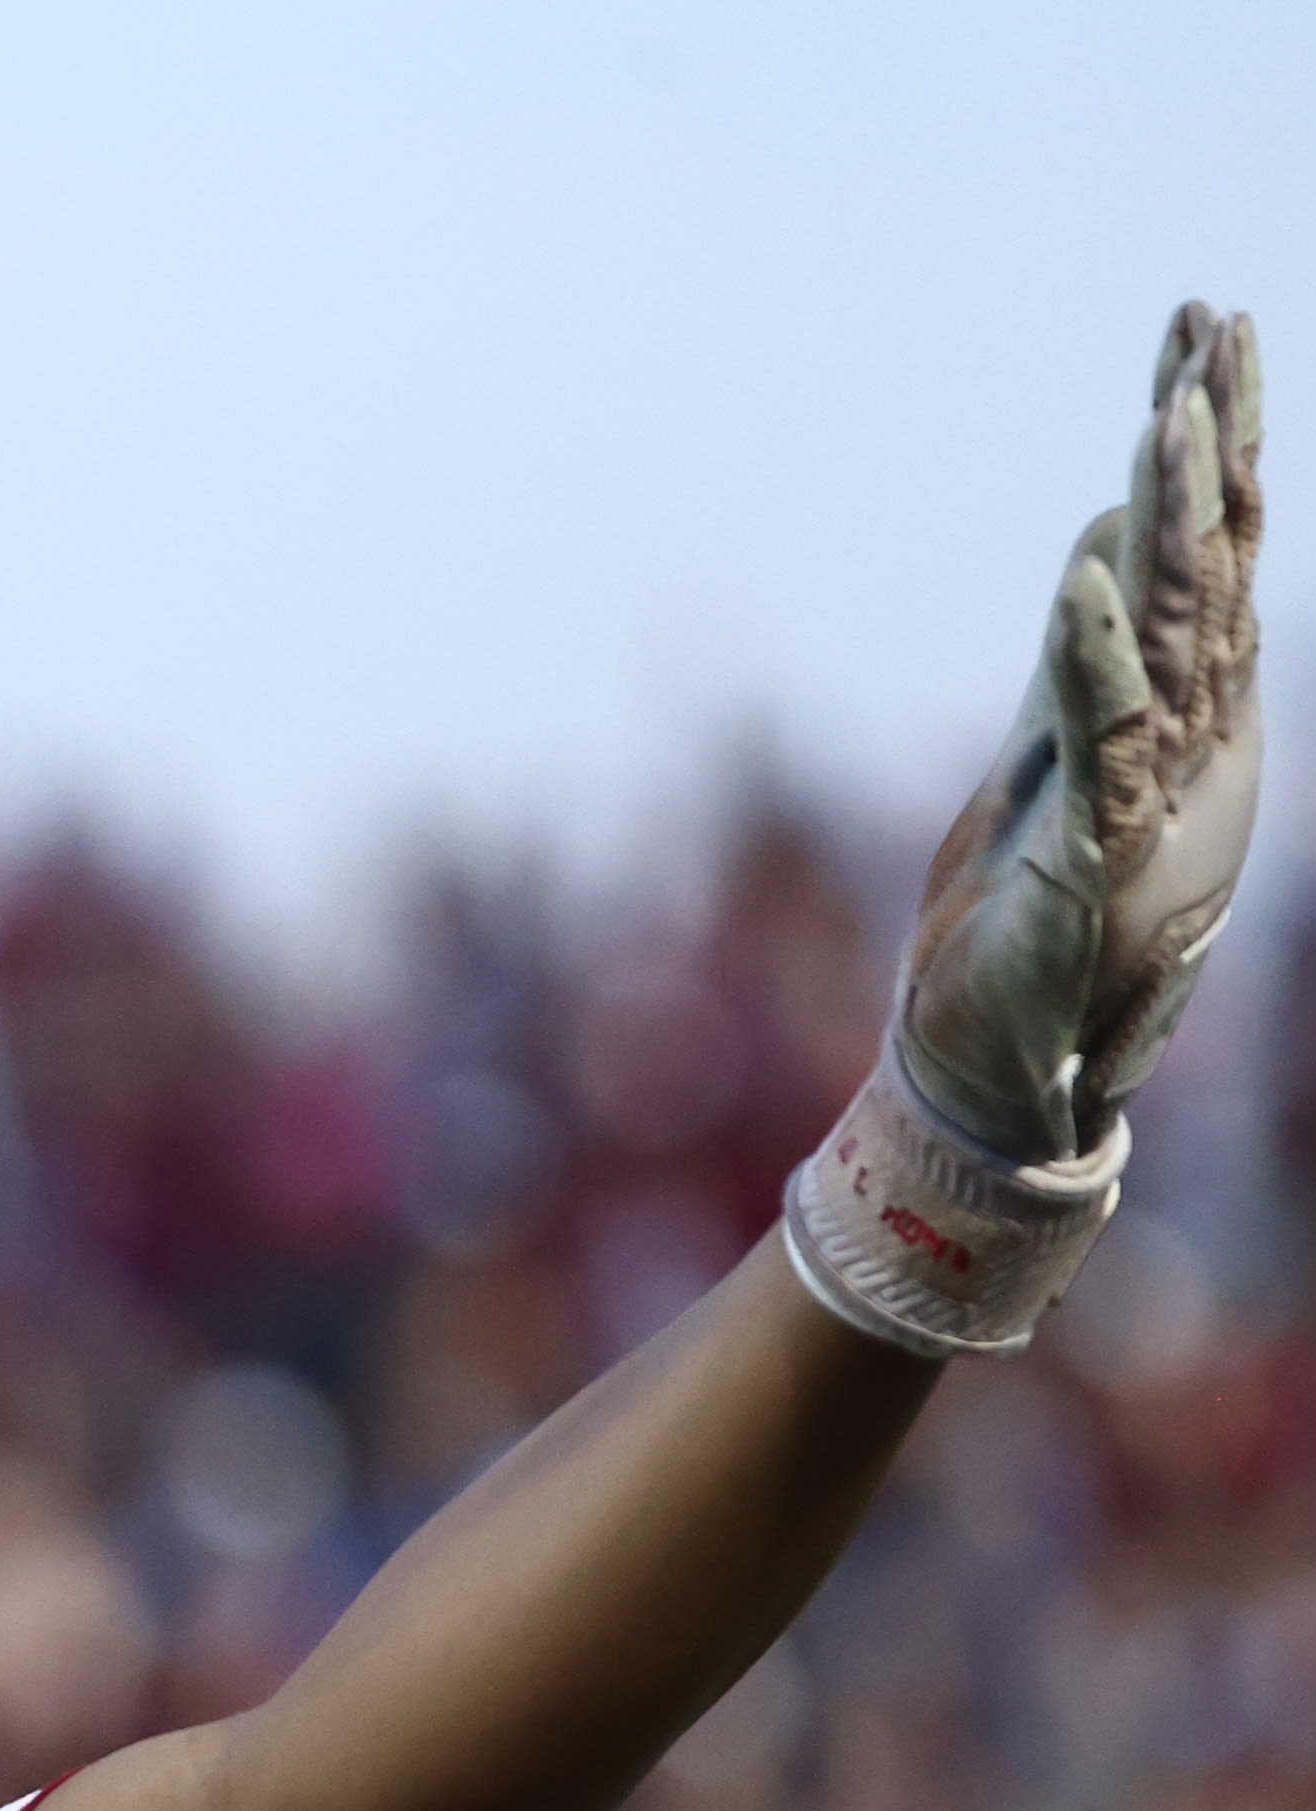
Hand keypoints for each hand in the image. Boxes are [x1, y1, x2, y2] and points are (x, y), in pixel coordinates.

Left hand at [898, 303, 1263, 1163]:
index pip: (1210, 552)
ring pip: (1175, 639)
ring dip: (1167, 527)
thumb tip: (1098, 547)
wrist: (1004, 1075)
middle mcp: (1199, 746)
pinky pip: (1104, 745)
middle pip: (1213, 568)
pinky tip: (1083, 579)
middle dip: (1214, 444)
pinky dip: (1092, 660)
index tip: (1200, 329)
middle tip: (1213, 325)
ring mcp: (1160, 802)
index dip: (1211, 440)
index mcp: (1191, 719)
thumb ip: (1081, 664)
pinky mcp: (1101, 862)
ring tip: (1162, 418)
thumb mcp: (1052, 766)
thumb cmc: (1024, 925)